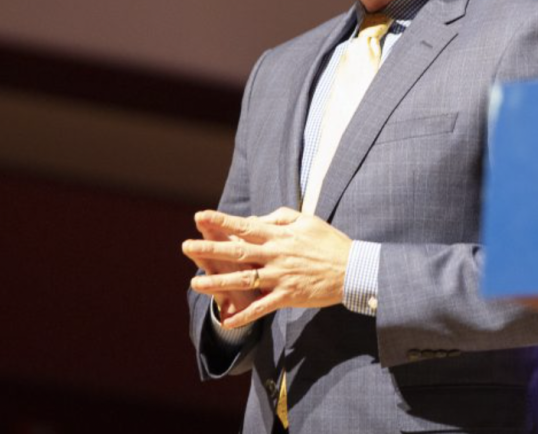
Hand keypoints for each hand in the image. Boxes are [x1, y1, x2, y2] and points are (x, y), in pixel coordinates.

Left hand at [184, 207, 351, 328]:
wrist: (352, 270)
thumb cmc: (329, 242)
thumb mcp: (307, 220)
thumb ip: (280, 217)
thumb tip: (256, 219)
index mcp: (280, 235)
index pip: (245, 226)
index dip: (221, 221)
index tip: (199, 216)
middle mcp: (276, 255)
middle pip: (237, 252)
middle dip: (210, 249)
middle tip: (185, 246)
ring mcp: (280, 277)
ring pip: (244, 280)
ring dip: (218, 282)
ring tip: (195, 283)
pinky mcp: (288, 296)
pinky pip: (261, 307)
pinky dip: (244, 315)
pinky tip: (226, 320)